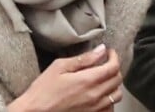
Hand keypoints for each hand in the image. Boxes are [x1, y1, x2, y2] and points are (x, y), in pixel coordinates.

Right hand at [8, 44, 122, 111]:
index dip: (114, 57)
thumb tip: (101, 50)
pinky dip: (109, 98)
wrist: (36, 111)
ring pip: (117, 95)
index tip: (109, 51)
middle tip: (105, 61)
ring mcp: (95, 109)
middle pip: (117, 80)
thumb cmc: (44, 88)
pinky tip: (99, 92)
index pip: (112, 67)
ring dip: (114, 83)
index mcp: (88, 81)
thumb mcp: (60, 66)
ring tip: (103, 76)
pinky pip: (110, 108)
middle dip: (114, 67)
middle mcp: (95, 96)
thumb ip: (83, 59)